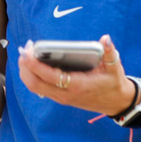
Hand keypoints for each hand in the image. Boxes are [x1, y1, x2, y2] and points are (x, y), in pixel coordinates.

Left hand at [16, 34, 132, 116]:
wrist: (117, 103)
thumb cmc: (114, 83)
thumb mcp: (114, 67)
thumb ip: (109, 52)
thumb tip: (105, 38)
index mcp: (77, 85)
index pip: (50, 77)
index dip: (36, 65)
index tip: (27, 52)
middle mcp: (66, 94)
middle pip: (35, 84)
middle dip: (25, 67)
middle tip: (23, 49)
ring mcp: (62, 97)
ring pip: (34, 87)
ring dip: (25, 71)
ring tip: (24, 54)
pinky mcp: (60, 97)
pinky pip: (39, 88)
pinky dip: (31, 76)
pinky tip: (30, 63)